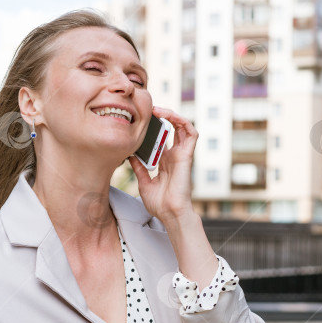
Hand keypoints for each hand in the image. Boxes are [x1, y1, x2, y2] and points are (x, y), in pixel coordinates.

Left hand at [128, 106, 197, 222]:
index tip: (140, 119)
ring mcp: (181, 154)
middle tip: (147, 110)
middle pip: (172, 129)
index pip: (162, 137)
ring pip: (183, 127)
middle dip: (162, 117)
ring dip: (172, 115)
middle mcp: (174, 155)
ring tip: (157, 110)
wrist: (169, 213)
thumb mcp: (144, 182)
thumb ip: (139, 168)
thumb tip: (130, 156)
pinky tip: (169, 116)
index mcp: (165, 161)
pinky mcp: (187, 155)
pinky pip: (191, 133)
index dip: (154, 126)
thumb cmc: (159, 203)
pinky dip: (182, 121)